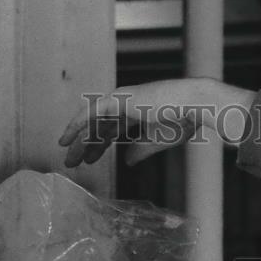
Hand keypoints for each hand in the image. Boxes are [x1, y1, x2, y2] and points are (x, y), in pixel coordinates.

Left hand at [57, 78, 255, 167]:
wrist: (193, 105)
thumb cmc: (183, 120)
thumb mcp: (157, 141)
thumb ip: (139, 150)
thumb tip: (126, 161)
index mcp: (139, 112)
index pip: (113, 130)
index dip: (100, 145)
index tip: (89, 158)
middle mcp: (128, 105)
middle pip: (100, 127)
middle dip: (86, 145)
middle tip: (73, 162)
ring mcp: (122, 100)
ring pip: (93, 121)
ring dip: (79, 138)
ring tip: (67, 155)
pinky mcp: (119, 99)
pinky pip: (92, 112)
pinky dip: (78, 124)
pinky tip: (68, 137)